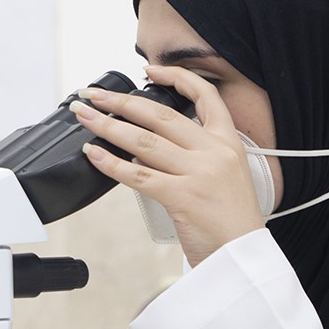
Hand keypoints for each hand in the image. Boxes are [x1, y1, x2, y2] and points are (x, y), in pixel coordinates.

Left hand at [70, 64, 264, 267]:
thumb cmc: (230, 223)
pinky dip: (111, 163)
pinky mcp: (182, 197)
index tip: (149, 70)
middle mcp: (214, 152)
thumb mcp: (226, 178)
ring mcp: (199, 173)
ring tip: (84, 117)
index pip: (205, 96)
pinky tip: (94, 155)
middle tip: (93, 94)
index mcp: (229, 143)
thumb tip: (146, 149)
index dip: (176, 78)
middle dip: (121, 101)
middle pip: (160, 115)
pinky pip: (138, 175)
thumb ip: (195, 158)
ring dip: (107, 126)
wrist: (243, 258)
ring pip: (144, 141)